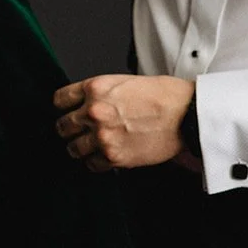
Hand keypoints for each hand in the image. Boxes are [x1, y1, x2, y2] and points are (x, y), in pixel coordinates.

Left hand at [52, 74, 195, 171]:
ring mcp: (102, 135)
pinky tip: (105, 156)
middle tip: (75, 132)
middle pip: (62, 126)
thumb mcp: (125, 82)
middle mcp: (94, 111)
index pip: (60, 99)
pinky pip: (91, 164)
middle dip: (68, 129)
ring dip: (80, 148)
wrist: (186, 114)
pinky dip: (96, 162)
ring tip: (89, 147)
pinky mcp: (113, 156)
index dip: (63, 107)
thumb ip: (102, 93)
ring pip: (73, 148)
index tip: (66, 111)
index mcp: (96, 88)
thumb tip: (89, 103)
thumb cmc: (164, 95)